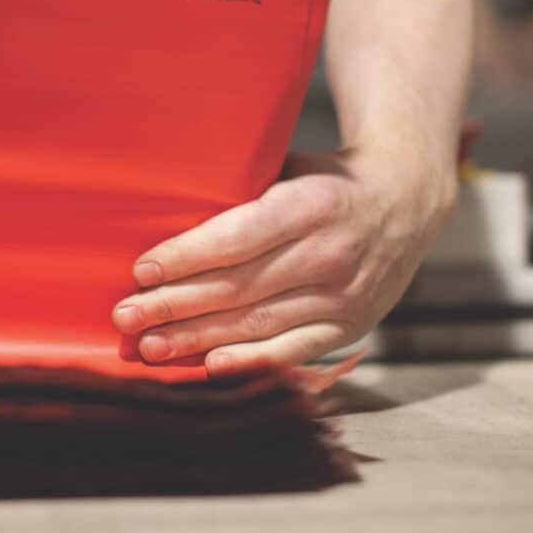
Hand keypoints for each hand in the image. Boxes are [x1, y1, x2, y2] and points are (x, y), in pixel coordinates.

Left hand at [110, 138, 456, 375]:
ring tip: (149, 346)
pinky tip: (209, 367)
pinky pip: (293, 352)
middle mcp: (330, 254)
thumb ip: (241, 188)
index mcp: (312, 205)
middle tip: (126, 316)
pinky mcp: (349, 327)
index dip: (187, 257)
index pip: (238, 238)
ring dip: (197, 339)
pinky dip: (249, 363)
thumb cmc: (327, 180)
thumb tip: (163, 202)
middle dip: (175, 305)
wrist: (406, 198)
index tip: (142, 270)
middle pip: (239, 288)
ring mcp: (343, 297)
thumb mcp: (290, 165)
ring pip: (257, 324)